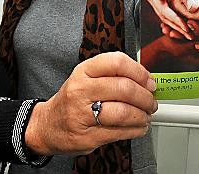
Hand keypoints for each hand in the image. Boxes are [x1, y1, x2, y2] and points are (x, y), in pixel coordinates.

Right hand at [25, 52, 157, 155]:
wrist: (47, 126)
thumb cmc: (72, 100)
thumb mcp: (86, 79)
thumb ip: (113, 76)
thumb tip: (146, 81)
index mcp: (83, 71)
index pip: (117, 62)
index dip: (139, 72)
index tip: (149, 81)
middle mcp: (81, 90)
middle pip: (124, 88)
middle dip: (145, 97)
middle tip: (151, 101)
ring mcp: (82, 114)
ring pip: (124, 112)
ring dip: (142, 115)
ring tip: (145, 115)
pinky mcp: (88, 136)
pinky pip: (120, 132)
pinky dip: (136, 130)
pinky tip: (138, 127)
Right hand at [141, 0, 190, 38]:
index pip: (165, 12)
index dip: (177, 23)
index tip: (189, 31)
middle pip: (166, 18)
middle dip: (179, 28)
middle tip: (193, 37)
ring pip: (166, 16)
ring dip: (178, 26)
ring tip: (191, 33)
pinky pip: (167, 11)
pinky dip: (175, 19)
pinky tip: (184, 22)